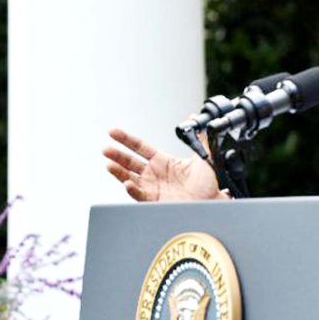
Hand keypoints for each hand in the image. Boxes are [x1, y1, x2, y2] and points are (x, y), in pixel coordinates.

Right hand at [103, 128, 223, 201]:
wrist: (212, 201)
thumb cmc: (207, 182)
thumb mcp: (203, 156)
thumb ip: (199, 137)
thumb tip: (195, 118)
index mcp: (163, 161)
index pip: (140, 147)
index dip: (126, 139)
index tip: (113, 132)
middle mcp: (154, 173)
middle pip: (130, 162)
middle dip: (116, 155)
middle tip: (105, 149)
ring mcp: (152, 187)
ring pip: (129, 178)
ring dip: (119, 172)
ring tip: (109, 165)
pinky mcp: (155, 200)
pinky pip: (140, 194)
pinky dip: (133, 189)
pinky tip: (128, 183)